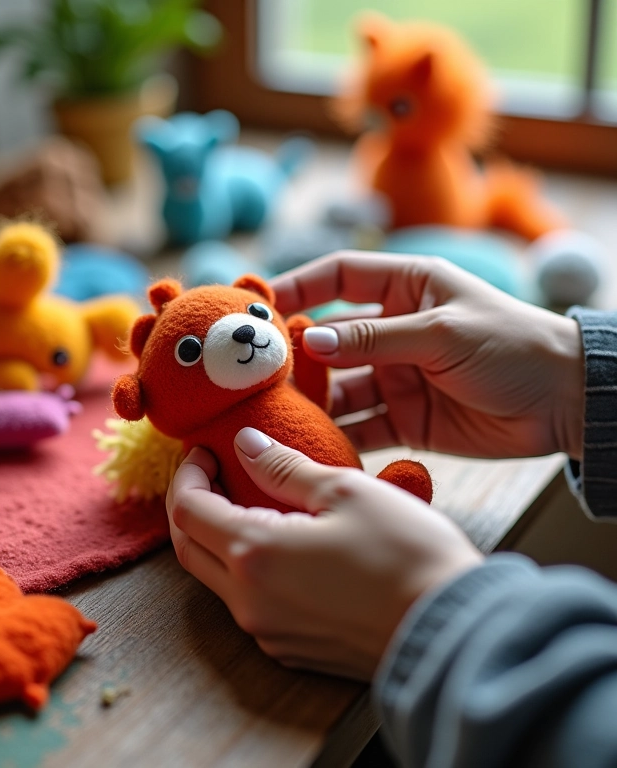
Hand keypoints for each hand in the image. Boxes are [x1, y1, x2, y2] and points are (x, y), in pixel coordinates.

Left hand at [166, 428, 482, 679]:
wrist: (454, 634)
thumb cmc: (406, 555)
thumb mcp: (345, 491)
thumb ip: (284, 468)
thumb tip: (245, 445)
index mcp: (255, 555)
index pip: (187, 509)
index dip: (188, 474)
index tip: (206, 451)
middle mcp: (249, 601)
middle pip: (189, 547)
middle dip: (192, 504)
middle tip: (213, 473)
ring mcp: (268, 631)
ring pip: (216, 577)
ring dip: (217, 536)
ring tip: (245, 501)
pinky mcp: (291, 649)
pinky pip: (248, 602)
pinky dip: (246, 566)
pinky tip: (277, 543)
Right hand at [271, 252, 584, 459]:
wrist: (566, 402)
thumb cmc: (512, 344)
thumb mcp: (442, 332)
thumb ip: (374, 339)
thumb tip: (311, 339)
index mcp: (406, 290)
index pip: (340, 278)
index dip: (300, 286)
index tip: (261, 305)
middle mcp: (394, 331)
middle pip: (330, 339)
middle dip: (296, 354)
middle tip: (257, 372)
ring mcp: (396, 376)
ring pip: (339, 387)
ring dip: (312, 400)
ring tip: (275, 413)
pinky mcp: (403, 418)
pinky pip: (360, 426)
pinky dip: (338, 434)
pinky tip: (310, 442)